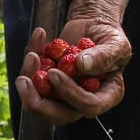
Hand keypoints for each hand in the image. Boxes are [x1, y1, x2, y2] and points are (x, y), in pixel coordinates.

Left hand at [14, 19, 129, 125]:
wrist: (94, 25)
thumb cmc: (110, 36)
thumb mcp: (116, 44)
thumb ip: (104, 56)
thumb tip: (82, 65)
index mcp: (106, 96)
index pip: (88, 106)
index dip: (70, 94)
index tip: (54, 73)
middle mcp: (83, 100)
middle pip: (59, 114)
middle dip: (37, 103)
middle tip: (23, 81)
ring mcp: (63, 92)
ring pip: (40, 99)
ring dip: (30, 78)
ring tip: (31, 54)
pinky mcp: (48, 80)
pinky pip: (34, 76)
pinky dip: (32, 57)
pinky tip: (39, 35)